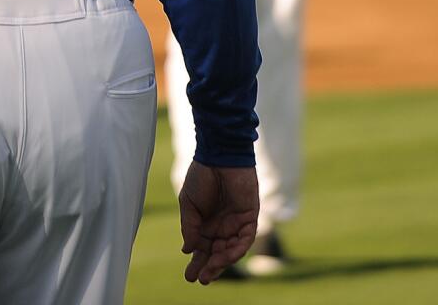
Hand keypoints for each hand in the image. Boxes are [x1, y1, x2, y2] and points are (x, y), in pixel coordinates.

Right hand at [177, 161, 258, 283]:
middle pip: (217, 253)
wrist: (219, 157)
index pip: (202, 249)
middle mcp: (222, 227)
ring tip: (210, 272)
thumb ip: (189, 227)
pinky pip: (245, 239)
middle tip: (200, 280)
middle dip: (209, 268)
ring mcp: (236, 224)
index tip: (189, 276)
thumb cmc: (201, 177)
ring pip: (231, 250)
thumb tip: (187, 250)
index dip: (196, 262)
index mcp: (205, 224)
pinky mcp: (250, 218)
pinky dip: (236, 249)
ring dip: (221, 262)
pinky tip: (224, 258)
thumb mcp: (188, 203)